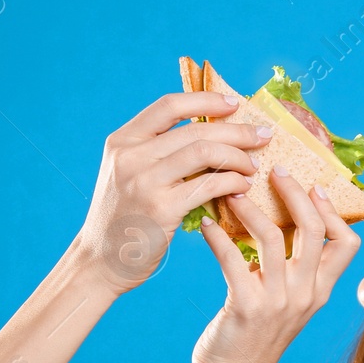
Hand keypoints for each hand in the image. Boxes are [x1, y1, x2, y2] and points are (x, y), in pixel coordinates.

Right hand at [71, 91, 271, 294]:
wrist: (101, 261)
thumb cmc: (123, 218)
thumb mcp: (127, 174)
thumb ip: (155, 152)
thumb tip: (208, 134)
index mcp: (122, 140)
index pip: (169, 106)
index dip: (206, 100)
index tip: (234, 104)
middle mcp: (130, 156)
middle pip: (195, 130)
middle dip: (236, 131)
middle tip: (262, 136)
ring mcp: (144, 181)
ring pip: (204, 152)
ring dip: (238, 157)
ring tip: (253, 165)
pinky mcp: (161, 209)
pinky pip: (208, 186)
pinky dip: (232, 182)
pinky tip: (243, 187)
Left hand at [191, 167, 361, 362]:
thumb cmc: (255, 336)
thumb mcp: (287, 303)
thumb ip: (291, 269)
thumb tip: (279, 220)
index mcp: (320, 292)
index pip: (347, 243)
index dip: (334, 211)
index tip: (314, 186)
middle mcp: (305, 295)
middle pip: (313, 228)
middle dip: (294, 192)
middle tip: (274, 171)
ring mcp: (278, 302)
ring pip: (271, 236)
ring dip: (249, 206)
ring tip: (230, 191)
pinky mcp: (246, 307)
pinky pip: (233, 257)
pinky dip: (217, 235)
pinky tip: (206, 224)